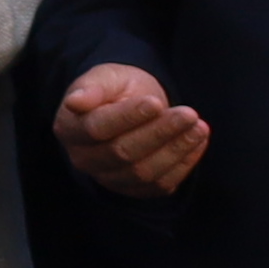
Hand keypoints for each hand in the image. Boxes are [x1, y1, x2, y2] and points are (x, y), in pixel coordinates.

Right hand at [55, 60, 210, 198]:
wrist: (128, 106)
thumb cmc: (115, 89)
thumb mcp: (105, 77)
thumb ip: (92, 87)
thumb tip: (76, 101)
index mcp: (69, 128)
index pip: (98, 128)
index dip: (128, 117)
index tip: (156, 102)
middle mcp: (83, 159)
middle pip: (123, 153)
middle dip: (160, 133)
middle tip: (189, 114)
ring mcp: (108, 178)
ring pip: (144, 173)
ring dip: (176, 150)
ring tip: (199, 127)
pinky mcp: (134, 189)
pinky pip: (160, 186)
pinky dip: (183, 165)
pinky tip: (197, 142)